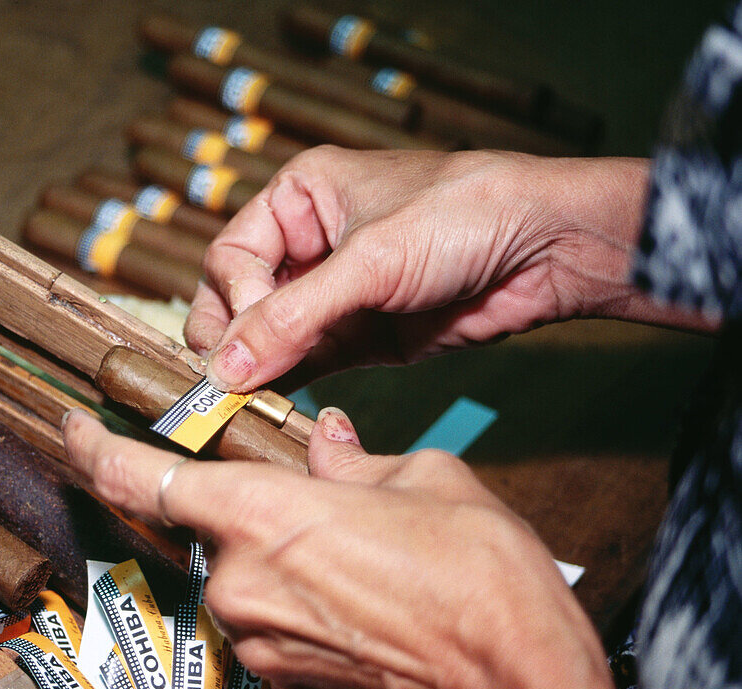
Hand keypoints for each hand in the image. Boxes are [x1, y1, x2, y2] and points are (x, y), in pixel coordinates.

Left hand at [62, 408, 631, 688]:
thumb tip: (326, 444)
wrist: (518, 688)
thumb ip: (353, 460)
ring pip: (243, 575)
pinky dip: (295, 599)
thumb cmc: (481, 581)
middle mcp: (243, 582)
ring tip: (356, 557)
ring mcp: (257, 639)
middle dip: (250, 510)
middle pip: (211, 527)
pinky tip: (357, 595)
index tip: (76, 428)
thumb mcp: (424, 480)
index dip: (96, 450)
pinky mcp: (281, 678)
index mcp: (264, 514)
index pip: (142, 478)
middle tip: (316, 508)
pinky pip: (267, 620)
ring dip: (280, 557)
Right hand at [186, 147, 660, 391]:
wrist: (549, 248)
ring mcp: (335, 293)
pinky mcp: (361, 335)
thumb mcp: (370, 261)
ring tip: (246, 402)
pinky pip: (309, 362)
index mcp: (300, 197)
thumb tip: (226, 367)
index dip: (232, 302)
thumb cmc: (465, 215)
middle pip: (241, 300)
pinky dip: (291, 383)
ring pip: (271, 337)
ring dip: (259, 369)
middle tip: (228, 384)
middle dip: (234, 341)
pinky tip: (276, 402)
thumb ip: (293, 317)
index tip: (238, 346)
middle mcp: (310, 243)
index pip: (232, 257)